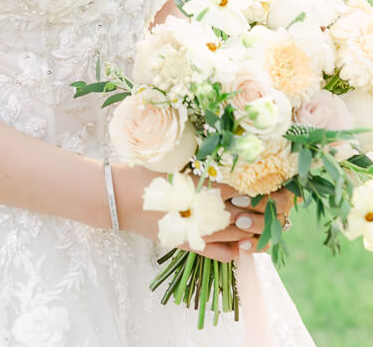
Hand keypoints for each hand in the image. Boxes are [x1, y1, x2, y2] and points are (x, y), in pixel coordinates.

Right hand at [112, 163, 295, 262]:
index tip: (284, 186)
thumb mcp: (174, 160)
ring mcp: (195, 230)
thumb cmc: (144, 171)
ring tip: (276, 224)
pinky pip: (218, 252)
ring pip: (237, 234)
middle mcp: (200, 209)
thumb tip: (232, 154)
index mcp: (198, 185)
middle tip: (289, 204)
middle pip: (245, 213)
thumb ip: (202, 162)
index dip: (266, 190)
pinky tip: (246, 246)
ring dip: (259, 230)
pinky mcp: (187, 243)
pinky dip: (235, 250)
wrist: (118, 197)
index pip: (242, 189)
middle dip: (271, 210)